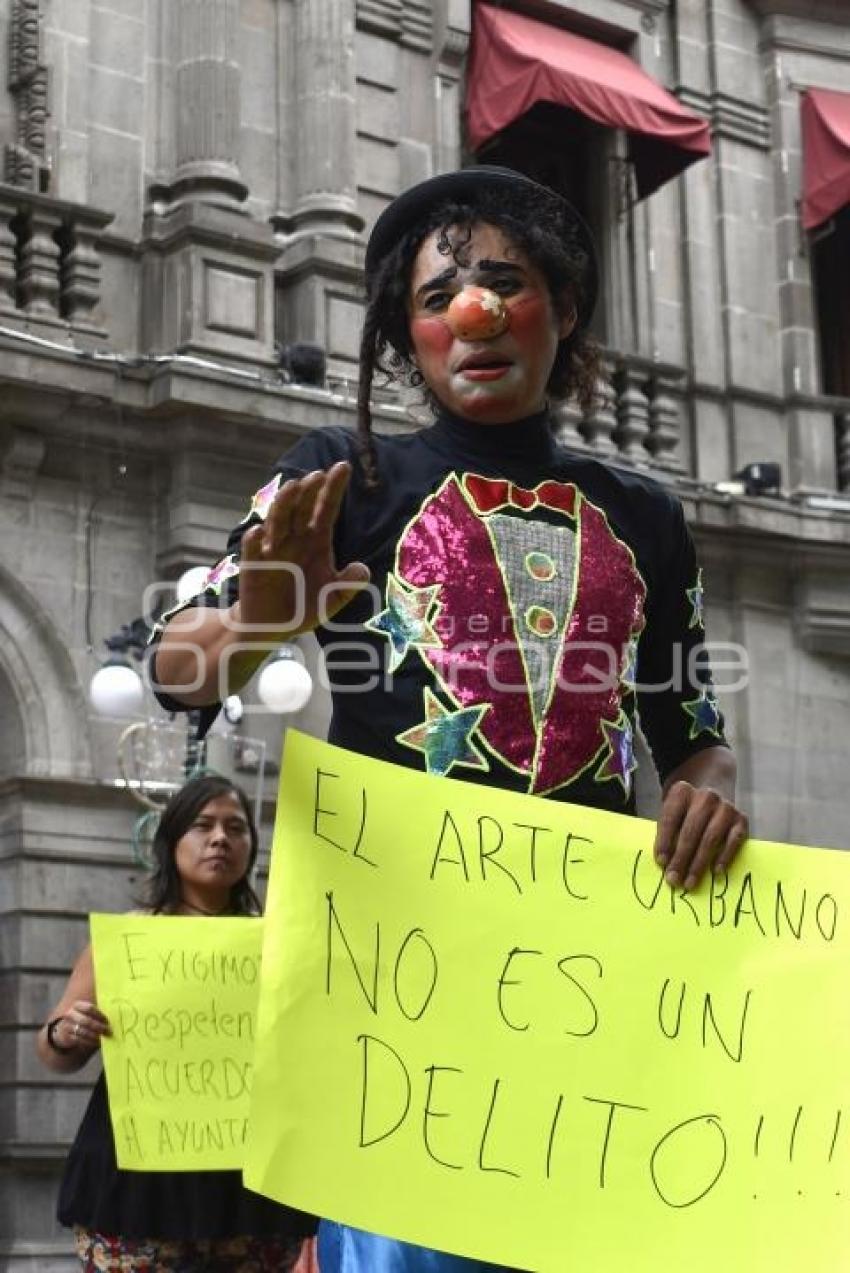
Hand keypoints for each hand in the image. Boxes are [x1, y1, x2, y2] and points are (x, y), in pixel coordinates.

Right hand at [59, 1000, 110, 1049]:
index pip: (89, 1008)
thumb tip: (116, 1011)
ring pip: (83, 1032)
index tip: (108, 1020)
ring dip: (95, 1036)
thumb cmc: (84, 1017)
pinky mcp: (67, 1036)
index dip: (100, 1015)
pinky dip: (90, 1042)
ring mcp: (67, 1026)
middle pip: (86, 1021)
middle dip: (99, 1027)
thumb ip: (99, 1011)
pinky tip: (97, 1042)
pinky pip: (80, 1040)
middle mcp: (70, 1014)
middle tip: (108, 1031)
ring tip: (104, 1038)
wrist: (67, 1028)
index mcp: (77, 1005)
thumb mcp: (90, 1011)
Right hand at [237, 462, 369, 637]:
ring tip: (292, 487)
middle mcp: (294, 538)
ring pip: (278, 520)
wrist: (273, 627)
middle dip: (309, 491)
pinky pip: (253, 549)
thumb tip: (363, 569)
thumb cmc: (303, 606)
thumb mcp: (332, 599)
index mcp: (316, 541)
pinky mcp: (253, 565)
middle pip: (302, 509)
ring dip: (284, 504)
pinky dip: (255, 540)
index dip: (333, 489)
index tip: (343, 466)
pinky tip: (259, 530)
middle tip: (317, 475)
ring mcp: (272, 549)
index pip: (326, 509)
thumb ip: (348, 585)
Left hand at [653, 781, 748, 890]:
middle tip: (674, 879)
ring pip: (710, 838)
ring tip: (690, 882)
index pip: (670, 818)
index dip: (664, 841)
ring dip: (699, 863)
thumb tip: (665, 864)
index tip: (661, 863)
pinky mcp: (741, 819)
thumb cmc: (686, 812)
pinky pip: (734, 840)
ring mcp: (725, 807)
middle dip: (681, 858)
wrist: (713, 795)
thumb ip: (667, 834)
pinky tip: (716, 872)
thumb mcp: (673, 814)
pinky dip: (725, 857)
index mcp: (681, 792)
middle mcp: (705, 796)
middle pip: (690, 831)